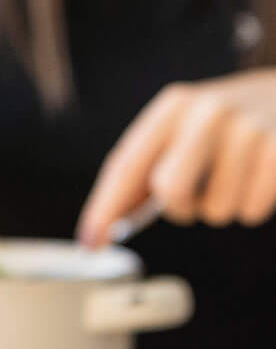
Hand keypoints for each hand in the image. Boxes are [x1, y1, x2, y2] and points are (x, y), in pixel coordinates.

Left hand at [78, 70, 275, 246]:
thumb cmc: (231, 124)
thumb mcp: (190, 126)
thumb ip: (152, 164)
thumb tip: (111, 221)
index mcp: (174, 106)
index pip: (127, 163)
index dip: (104, 207)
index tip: (89, 242)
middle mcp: (207, 112)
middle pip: (169, 189)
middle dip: (178, 208)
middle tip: (191, 201)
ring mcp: (248, 131)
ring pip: (214, 210)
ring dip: (219, 208)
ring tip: (234, 179)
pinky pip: (249, 212)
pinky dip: (250, 207)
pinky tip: (258, 179)